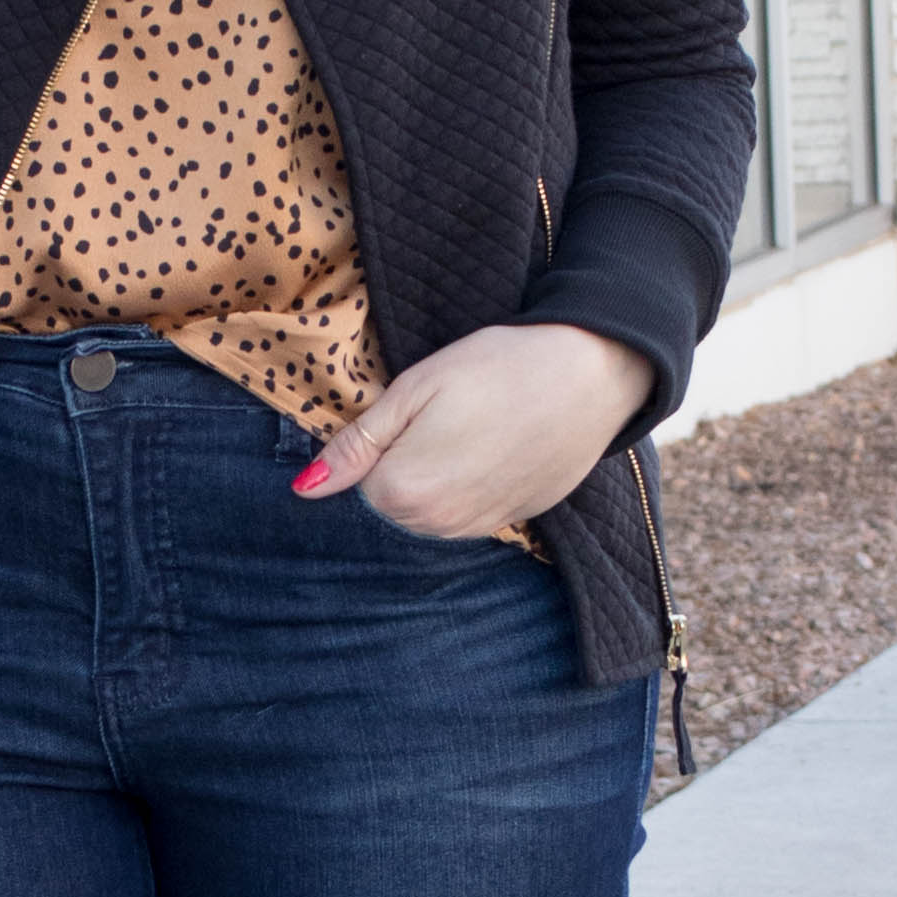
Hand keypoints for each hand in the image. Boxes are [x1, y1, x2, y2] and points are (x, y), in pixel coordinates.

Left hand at [292, 321, 656, 540]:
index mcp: (403, 491)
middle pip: (394, 502)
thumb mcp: (414, 390)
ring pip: (431, 512)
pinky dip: (473, 485)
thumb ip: (357, 445)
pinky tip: (498, 446)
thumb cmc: (497, 368)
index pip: (361, 481)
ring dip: (439, 477)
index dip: (383, 440)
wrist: (590, 374)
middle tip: (449, 414)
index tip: (418, 409)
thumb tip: (305, 489)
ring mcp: (480, 528)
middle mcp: (439, 525)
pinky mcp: (515, 521)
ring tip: (476, 427)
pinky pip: (470, 513)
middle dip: (406, 463)